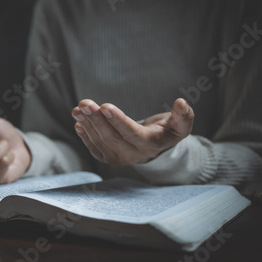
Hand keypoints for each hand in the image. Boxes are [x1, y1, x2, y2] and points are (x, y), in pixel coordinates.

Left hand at [72, 98, 193, 164]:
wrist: (155, 147)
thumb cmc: (167, 130)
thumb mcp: (180, 125)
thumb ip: (184, 116)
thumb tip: (182, 103)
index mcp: (150, 144)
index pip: (131, 133)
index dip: (118, 120)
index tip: (105, 106)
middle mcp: (133, 155)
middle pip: (112, 137)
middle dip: (97, 120)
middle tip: (85, 103)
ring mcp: (119, 158)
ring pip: (100, 142)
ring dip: (87, 124)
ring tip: (78, 109)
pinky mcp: (108, 158)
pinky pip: (94, 148)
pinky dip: (85, 135)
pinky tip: (78, 122)